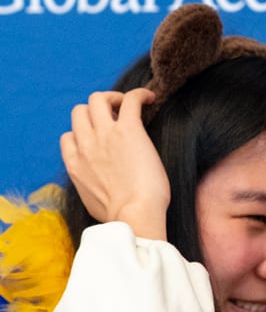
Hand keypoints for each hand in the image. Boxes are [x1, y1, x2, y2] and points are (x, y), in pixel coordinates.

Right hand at [60, 89, 169, 240]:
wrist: (134, 215)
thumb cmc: (122, 217)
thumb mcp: (92, 204)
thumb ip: (90, 188)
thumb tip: (100, 190)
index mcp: (74, 164)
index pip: (68, 137)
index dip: (84, 134)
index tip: (101, 139)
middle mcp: (85, 145)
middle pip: (79, 112)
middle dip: (96, 111)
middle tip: (116, 117)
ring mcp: (104, 135)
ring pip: (97, 99)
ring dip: (113, 98)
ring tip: (129, 106)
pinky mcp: (128, 130)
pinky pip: (129, 99)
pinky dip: (139, 94)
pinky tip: (150, 97)